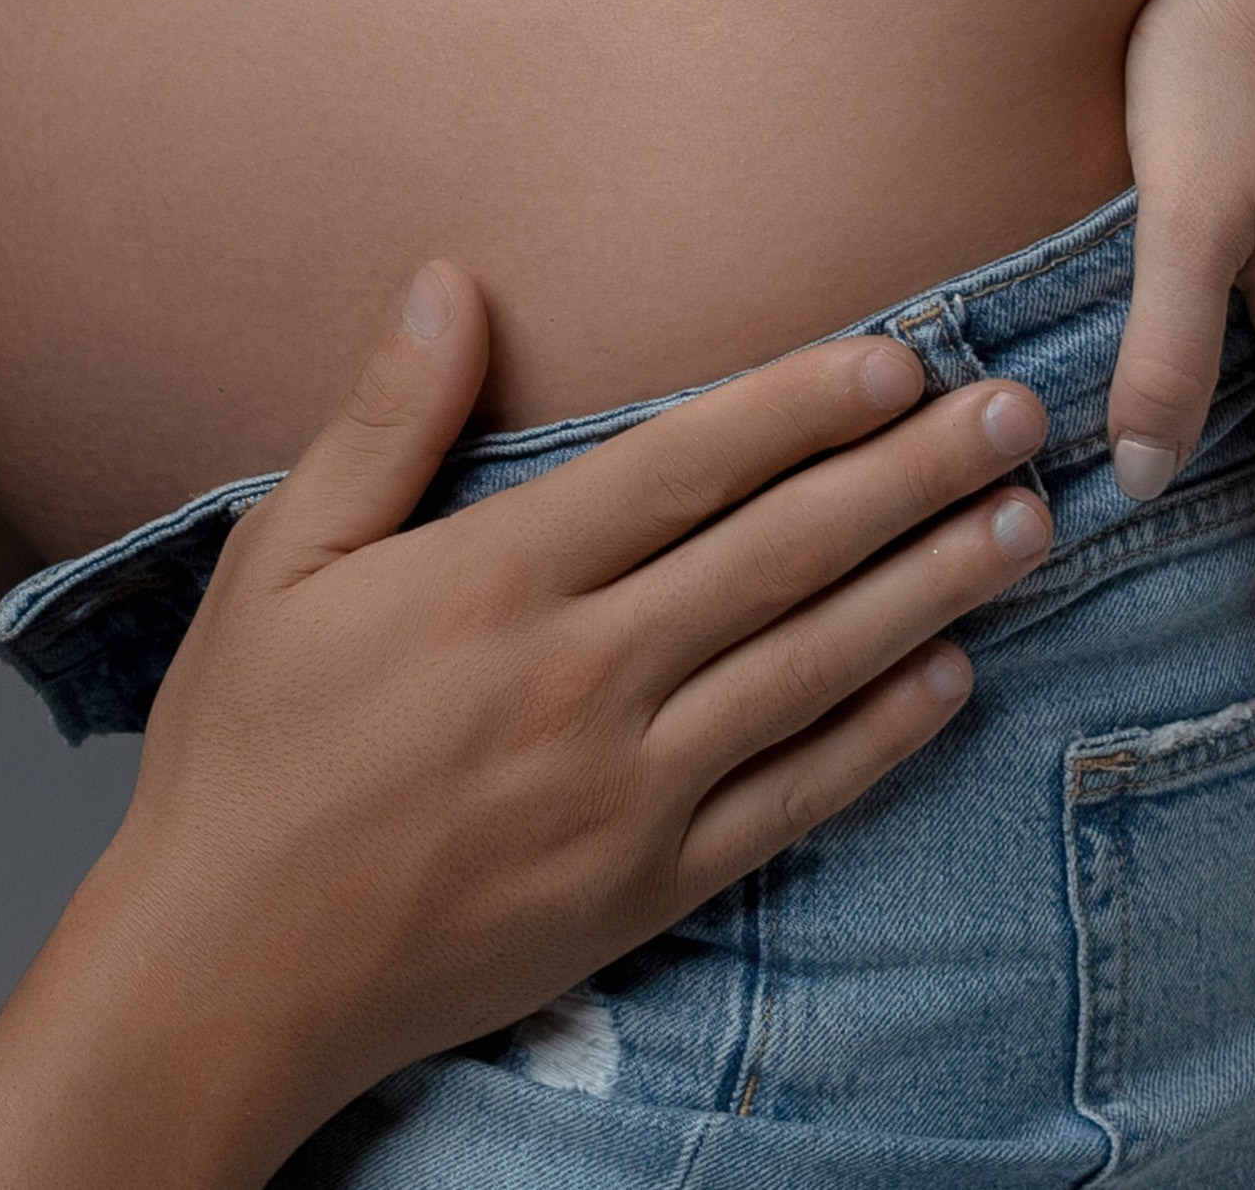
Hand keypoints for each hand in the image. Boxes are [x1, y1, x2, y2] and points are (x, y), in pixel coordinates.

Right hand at [24, 263, 1049, 1184]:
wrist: (226, 971)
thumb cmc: (244, 748)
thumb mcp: (276, 557)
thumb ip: (383, 418)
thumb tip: (451, 283)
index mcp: (492, 578)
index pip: (683, 466)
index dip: (799, 406)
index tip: (898, 356)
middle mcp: (579, 675)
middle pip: (780, 554)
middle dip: (910, 476)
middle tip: (1017, 416)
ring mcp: (625, 790)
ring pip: (812, 666)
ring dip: (932, 588)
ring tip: (1028, 526)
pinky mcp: (646, 886)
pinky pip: (793, 801)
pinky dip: (880, 738)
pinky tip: (950, 681)